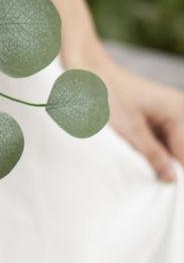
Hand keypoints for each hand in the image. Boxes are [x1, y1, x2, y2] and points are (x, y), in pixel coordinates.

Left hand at [78, 49, 183, 181]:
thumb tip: (172, 180)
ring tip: (137, 163)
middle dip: (168, 167)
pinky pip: (162, 143)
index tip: (164, 188)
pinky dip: (152, 153)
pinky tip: (139, 158)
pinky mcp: (157, 119)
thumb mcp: (131, 131)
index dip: (176, 176)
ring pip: (172, 150)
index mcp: (179, 112)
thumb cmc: (107, 97)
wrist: (88, 74)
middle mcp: (180, 111)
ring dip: (158, 161)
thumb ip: (154, 156)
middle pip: (180, 152)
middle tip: (150, 178)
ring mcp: (170, 114)